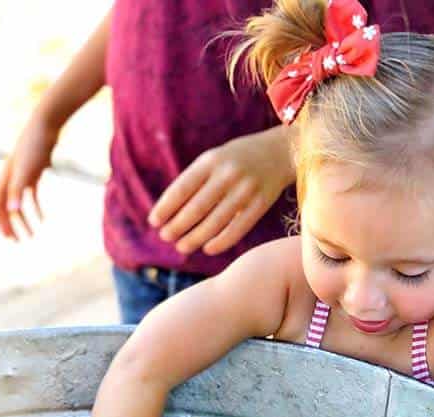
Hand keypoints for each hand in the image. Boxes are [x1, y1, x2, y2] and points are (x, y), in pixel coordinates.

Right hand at [0, 113, 59, 239]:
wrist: (45, 126)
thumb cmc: (35, 147)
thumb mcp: (27, 171)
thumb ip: (18, 191)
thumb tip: (13, 211)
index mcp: (5, 180)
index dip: (1, 222)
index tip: (9, 237)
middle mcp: (10, 179)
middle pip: (6, 207)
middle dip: (11, 225)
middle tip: (18, 241)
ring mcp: (22, 176)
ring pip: (19, 204)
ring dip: (23, 220)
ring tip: (32, 235)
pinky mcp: (33, 173)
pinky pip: (31, 195)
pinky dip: (35, 208)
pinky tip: (43, 219)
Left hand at [148, 126, 294, 255]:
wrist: (279, 152)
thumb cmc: (236, 160)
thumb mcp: (214, 160)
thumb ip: (195, 181)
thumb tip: (168, 212)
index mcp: (210, 161)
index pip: (181, 188)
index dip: (165, 207)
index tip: (154, 222)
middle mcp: (227, 174)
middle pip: (196, 208)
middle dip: (177, 226)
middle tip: (165, 237)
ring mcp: (246, 190)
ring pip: (215, 222)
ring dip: (195, 238)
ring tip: (182, 247)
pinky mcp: (261, 204)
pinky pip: (238, 228)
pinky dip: (221, 241)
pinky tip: (207, 248)